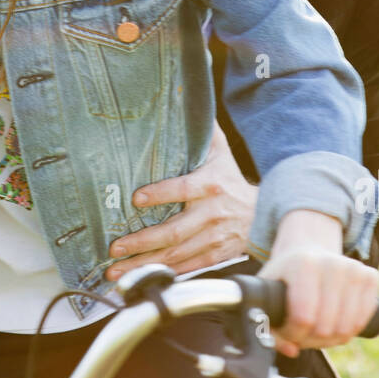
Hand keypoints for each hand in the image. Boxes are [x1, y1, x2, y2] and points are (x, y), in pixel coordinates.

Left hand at [106, 120, 256, 279]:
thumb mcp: (219, 152)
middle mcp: (211, 215)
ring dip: (144, 264)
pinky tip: (138, 279)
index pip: (183, 189)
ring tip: (115, 271)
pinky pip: (185, 268)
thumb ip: (201, 131)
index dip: (160, 194)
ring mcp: (212, 239)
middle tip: (115, 247)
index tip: (135, 199)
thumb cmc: (232, 180)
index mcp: (210, 185)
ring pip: (175, 255)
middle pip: (174, 231)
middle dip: (142, 242)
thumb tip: (185, 98)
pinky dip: (162, 275)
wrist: (264, 213)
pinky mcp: (214, 256)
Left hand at [260, 208, 378, 357]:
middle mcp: (332, 263)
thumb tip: (292, 351)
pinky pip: (362, 322)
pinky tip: (334, 324)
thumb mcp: (267, 294)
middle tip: (301, 332)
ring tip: (316, 331)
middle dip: (310, 340)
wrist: (308, 251)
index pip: (303, 318)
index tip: (287, 331)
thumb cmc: (285, 278)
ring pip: (346, 330)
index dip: (293, 335)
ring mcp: (355, 269)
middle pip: (325, 328)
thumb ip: (268, 327)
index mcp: (303, 264)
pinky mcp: (371, 276)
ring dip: (329, 340)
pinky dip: (348, 332)